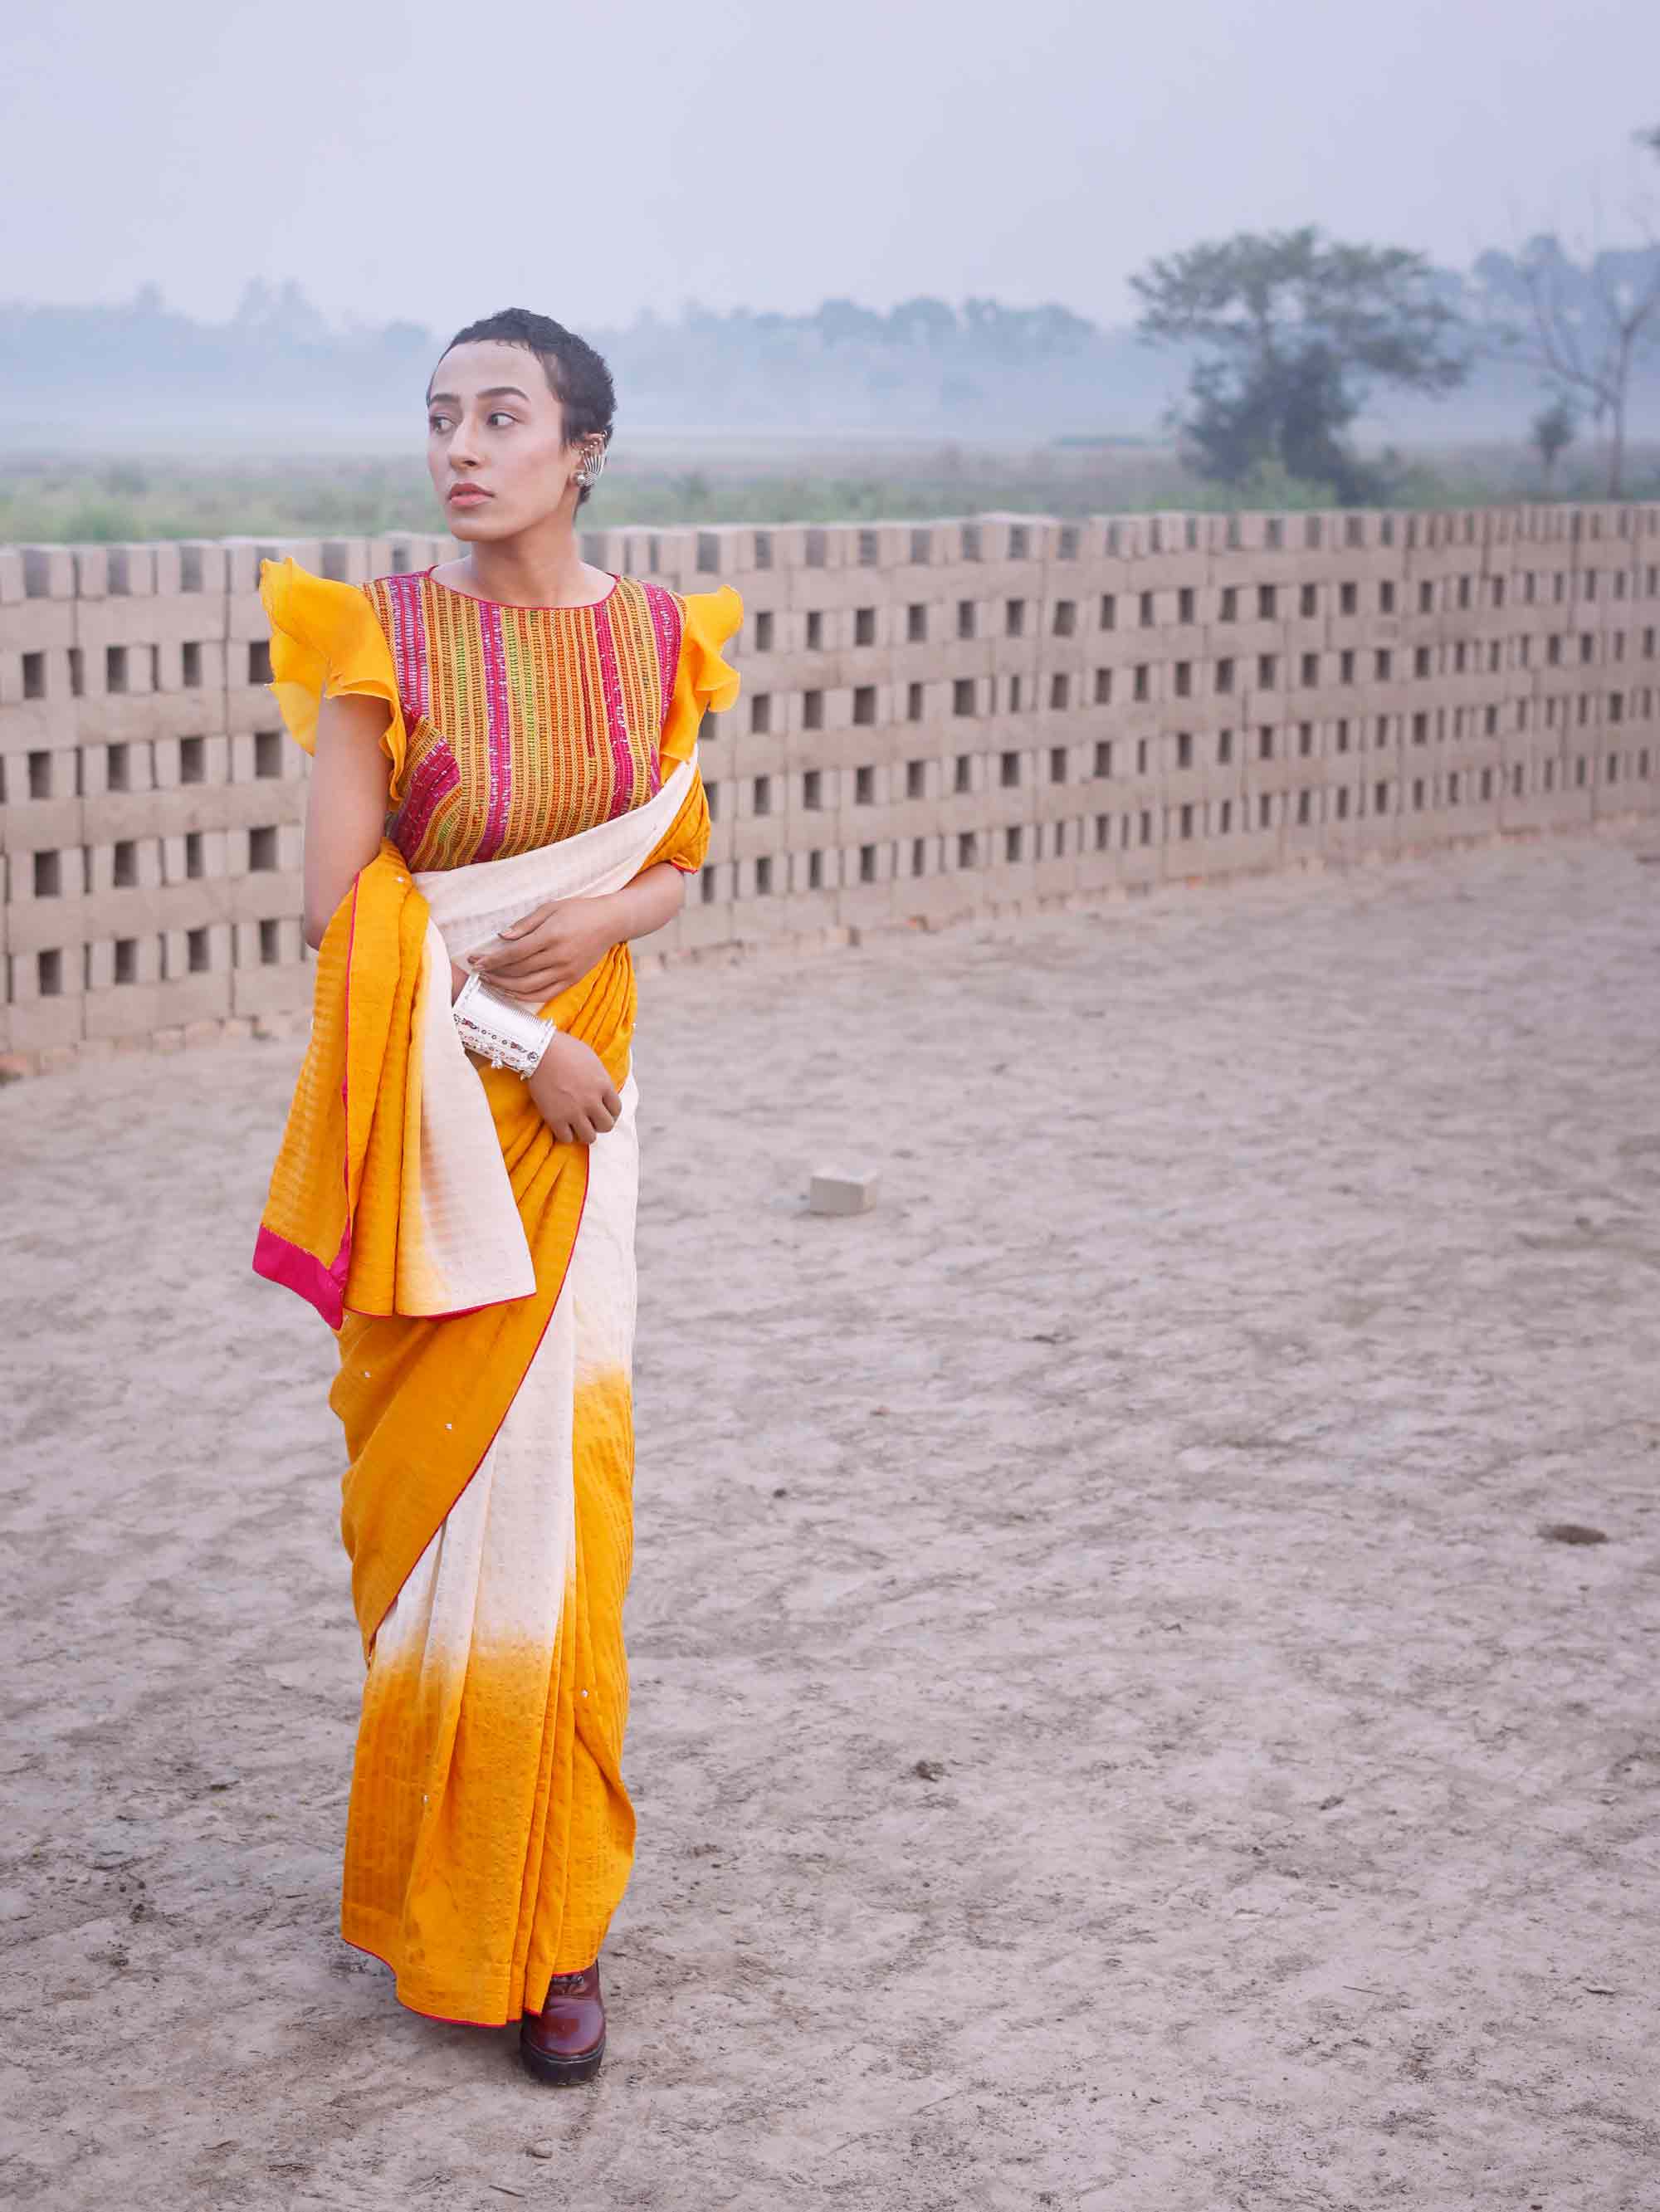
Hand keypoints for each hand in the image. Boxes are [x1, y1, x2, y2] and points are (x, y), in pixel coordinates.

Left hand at [470, 896, 615, 1004]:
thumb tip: (501, 937)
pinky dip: (524, 996)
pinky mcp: (572, 981)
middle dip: (494, 972)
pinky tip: (510, 991)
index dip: (493, 959)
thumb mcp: (550, 908)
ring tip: (489, 982)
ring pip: (529, 986)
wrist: (610, 922)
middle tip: (477, 971)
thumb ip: (525, 924)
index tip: (477, 961)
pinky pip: (544, 994)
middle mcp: (559, 956)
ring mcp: (566, 971)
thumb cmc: (578, 911)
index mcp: (552, 935)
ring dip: (505, 987)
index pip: (515, 953)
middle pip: (519, 971)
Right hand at [525, 1030, 622, 1145]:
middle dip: (599, 1124)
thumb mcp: (591, 1060)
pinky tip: (563, 1127)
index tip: (603, 1111)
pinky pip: (567, 1138)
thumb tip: (601, 1089)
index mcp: (603, 1085)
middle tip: (591, 1119)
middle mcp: (592, 1101)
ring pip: (589, 1137)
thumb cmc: (564, 1049)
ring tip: (578, 1126)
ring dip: (585, 1133)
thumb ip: (599, 1077)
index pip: (616, 1109)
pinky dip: (566, 1135)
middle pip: (606, 1126)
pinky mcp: (555, 1118)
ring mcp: (574, 1111)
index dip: (610, 1112)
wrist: (539, 1050)